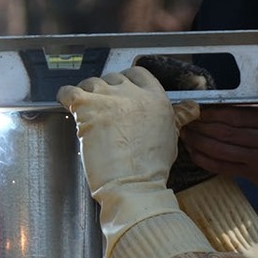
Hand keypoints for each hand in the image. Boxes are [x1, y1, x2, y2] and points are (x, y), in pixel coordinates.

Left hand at [62, 68, 214, 257]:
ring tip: (86, 113)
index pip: (139, 73)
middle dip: (107, 91)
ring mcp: (109, 98)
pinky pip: (68, 91)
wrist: (133, 184)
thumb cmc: (151, 167)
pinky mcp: (88, 107)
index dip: (127, 81)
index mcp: (155, 97)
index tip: (120, 93)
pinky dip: (64, 96)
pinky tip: (66, 104)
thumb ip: (178, 116)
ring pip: (91, 82)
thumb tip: (193, 108)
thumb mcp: (171, 136)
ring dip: (87, 94)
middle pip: (113, 78)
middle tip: (103, 111)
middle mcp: (133, 93)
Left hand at [179, 105, 257, 194]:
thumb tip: (215, 103)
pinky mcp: (253, 174)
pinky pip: (222, 166)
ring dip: (199, 142)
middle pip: (226, 131)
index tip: (196, 108)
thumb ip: (251, 110)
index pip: (237, 113)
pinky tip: (194, 151)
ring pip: (222, 150)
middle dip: (201, 126)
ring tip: (186, 134)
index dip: (212, 112)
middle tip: (186, 121)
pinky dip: (205, 159)